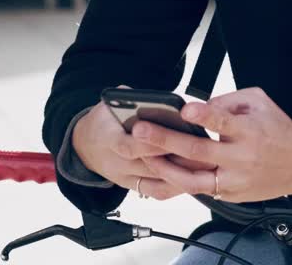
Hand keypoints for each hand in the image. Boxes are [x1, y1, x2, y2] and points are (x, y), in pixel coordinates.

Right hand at [70, 85, 191, 200]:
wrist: (85, 145)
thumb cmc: (104, 120)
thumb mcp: (111, 103)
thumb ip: (131, 99)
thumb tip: (160, 100)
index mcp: (108, 139)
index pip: (129, 146)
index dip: (151, 143)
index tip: (173, 135)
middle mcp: (116, 163)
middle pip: (148, 165)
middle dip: (176, 158)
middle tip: (202, 151)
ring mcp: (124, 177)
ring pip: (156, 182)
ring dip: (181, 174)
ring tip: (206, 165)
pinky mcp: (132, 187)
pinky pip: (156, 192)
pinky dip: (176, 186)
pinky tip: (193, 177)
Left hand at [136, 87, 291, 202]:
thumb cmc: (278, 129)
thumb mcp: (259, 102)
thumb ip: (227, 100)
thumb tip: (197, 106)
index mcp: (249, 131)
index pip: (223, 122)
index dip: (204, 115)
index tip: (185, 109)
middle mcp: (241, 158)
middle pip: (198, 152)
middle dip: (166, 140)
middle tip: (142, 132)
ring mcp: (234, 180)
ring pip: (193, 179)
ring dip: (166, 168)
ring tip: (146, 156)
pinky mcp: (231, 195)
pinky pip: (201, 189)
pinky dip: (181, 181)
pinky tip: (164, 171)